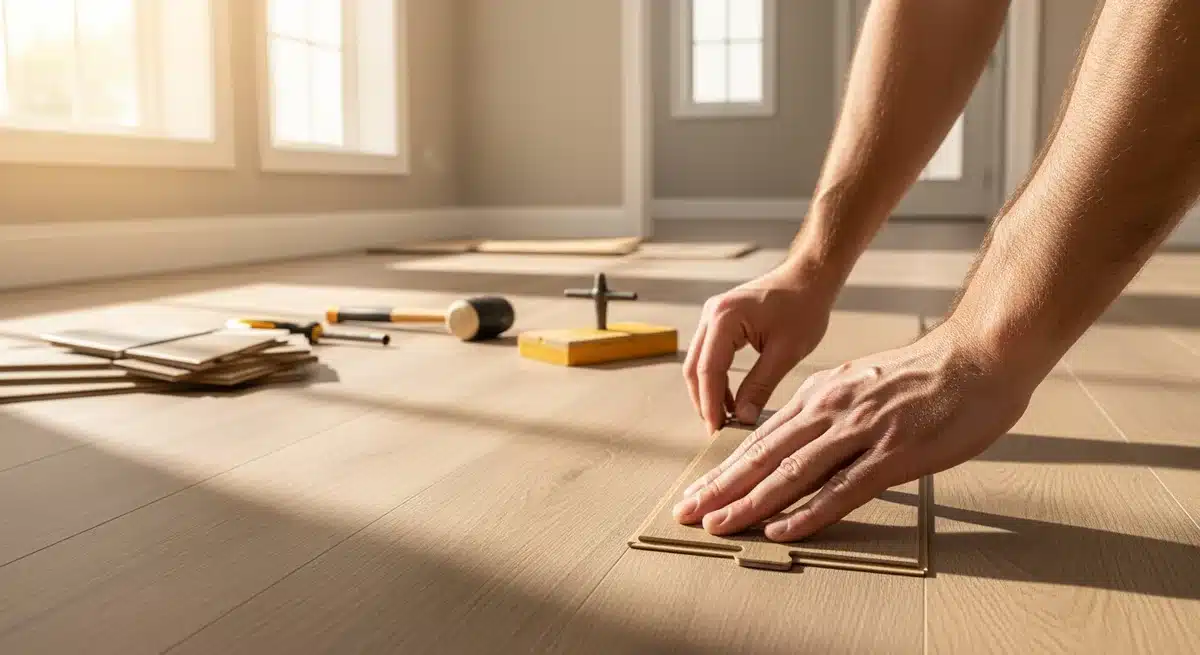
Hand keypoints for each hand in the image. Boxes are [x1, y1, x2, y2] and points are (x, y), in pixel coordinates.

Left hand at [673, 324, 1038, 541]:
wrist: (981, 355)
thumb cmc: (929, 374)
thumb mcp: (864, 383)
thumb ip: (832, 410)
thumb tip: (804, 438)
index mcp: (822, 393)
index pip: (762, 438)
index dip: (726, 468)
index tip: (699, 490)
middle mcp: (831, 410)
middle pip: (763, 455)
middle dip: (720, 487)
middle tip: (687, 513)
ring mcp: (861, 431)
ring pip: (792, 472)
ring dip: (750, 502)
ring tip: (718, 524)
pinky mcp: (894, 453)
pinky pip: (842, 488)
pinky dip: (808, 512)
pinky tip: (780, 528)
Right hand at [683, 263, 838, 434]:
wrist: (809, 278)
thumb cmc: (803, 307)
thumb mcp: (785, 352)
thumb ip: (760, 386)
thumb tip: (742, 417)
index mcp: (724, 319)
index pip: (707, 370)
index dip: (710, 403)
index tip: (716, 430)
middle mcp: (711, 314)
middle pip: (694, 367)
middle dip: (704, 401)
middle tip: (717, 429)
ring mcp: (713, 316)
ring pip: (698, 362)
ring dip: (708, 391)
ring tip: (725, 418)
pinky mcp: (720, 320)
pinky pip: (709, 354)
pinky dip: (716, 378)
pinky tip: (731, 398)